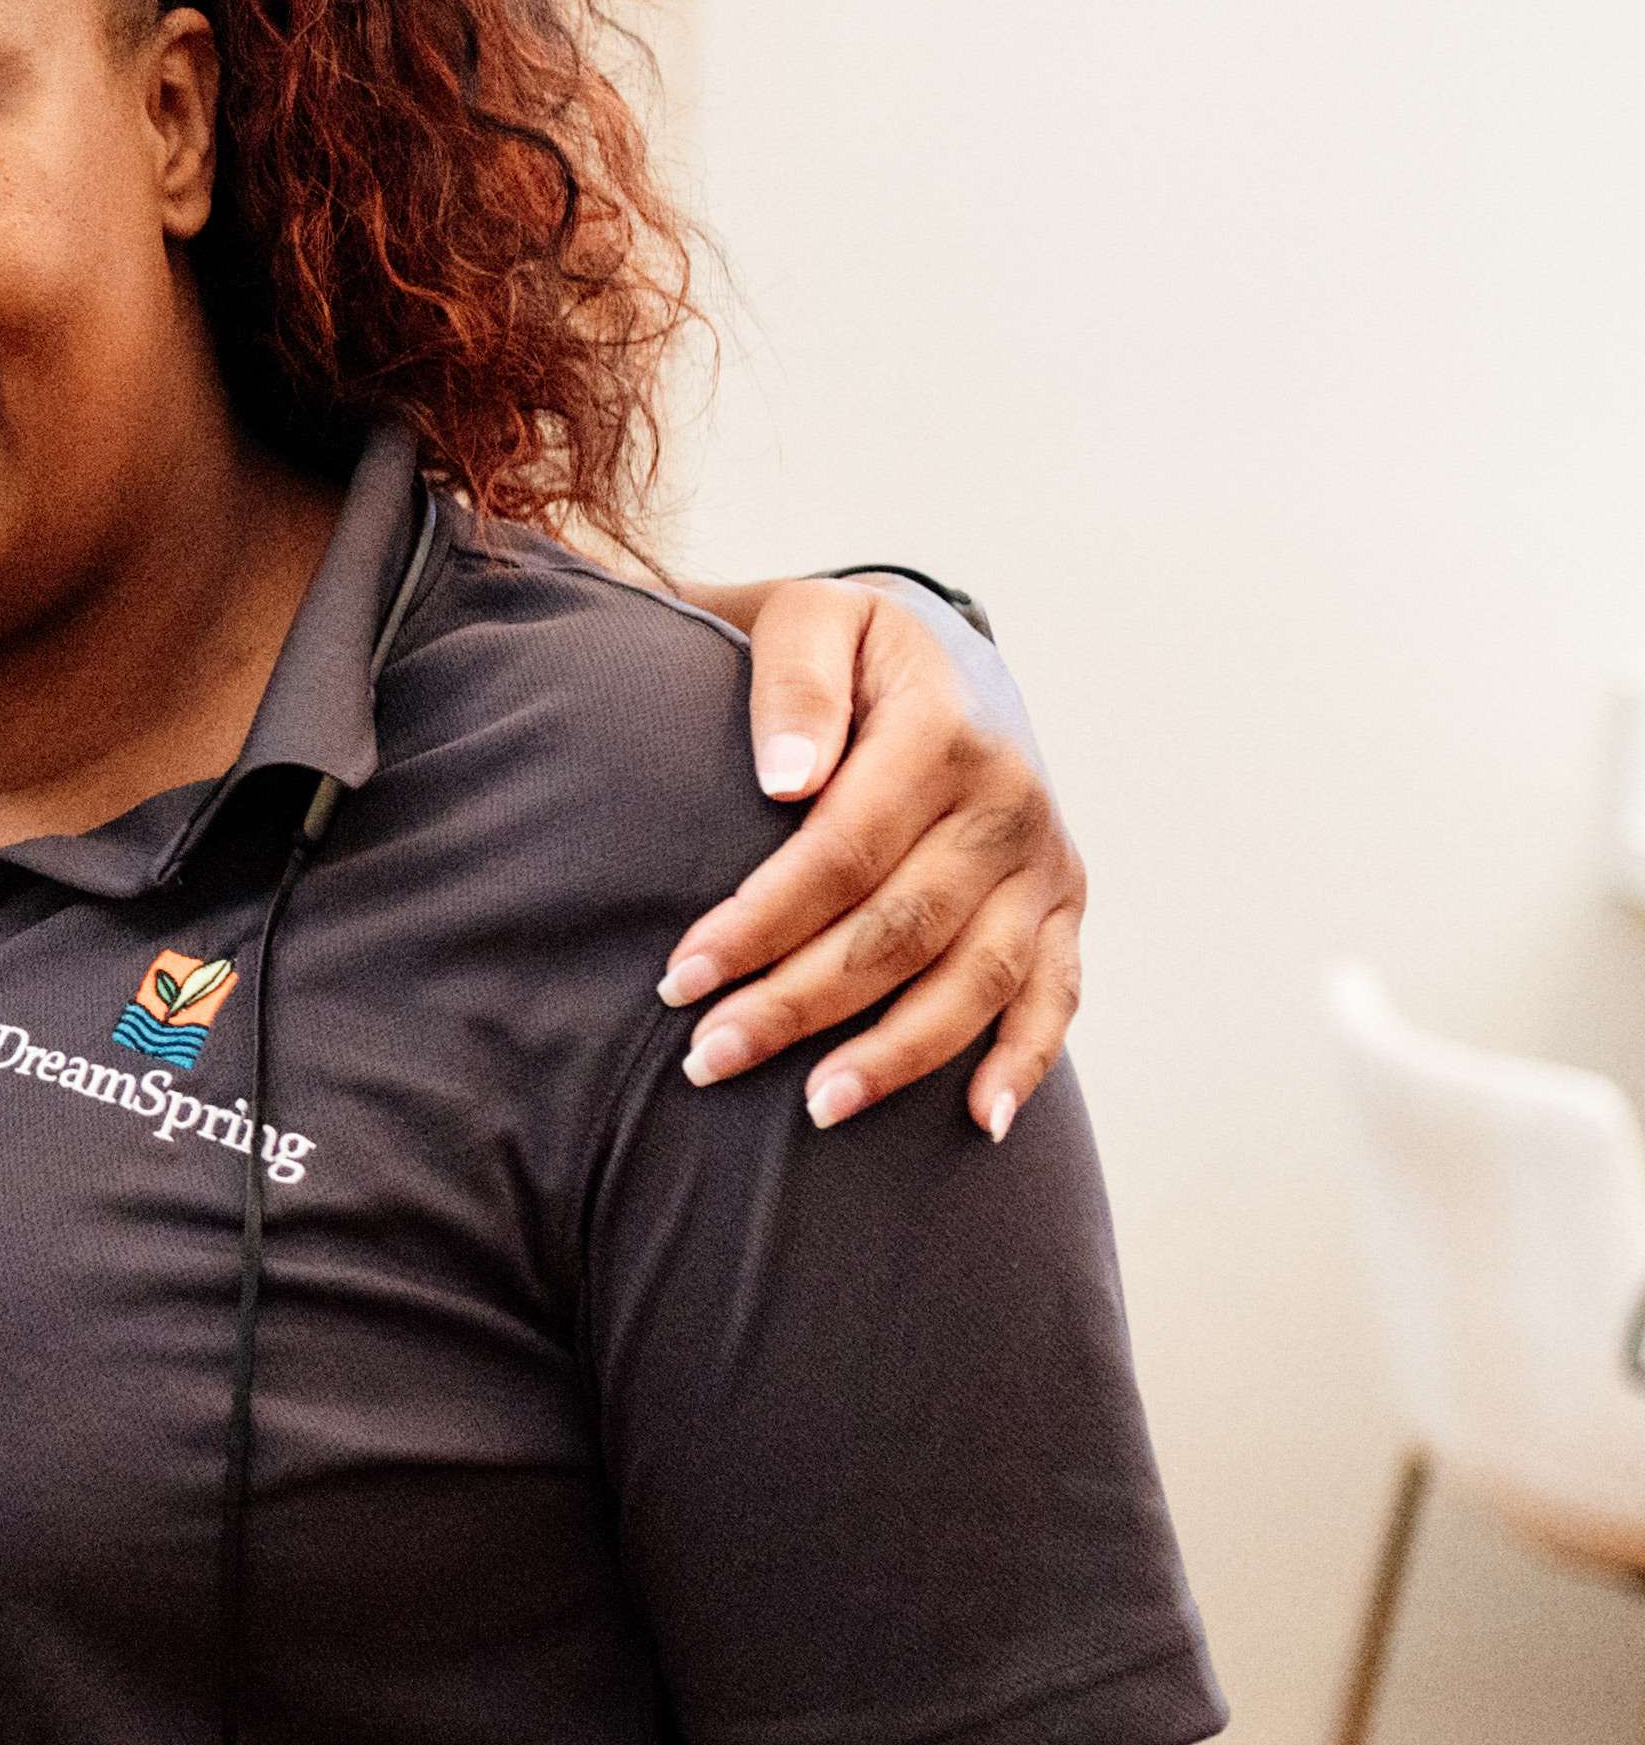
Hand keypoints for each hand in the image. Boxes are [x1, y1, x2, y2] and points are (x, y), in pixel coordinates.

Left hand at [660, 576, 1085, 1136]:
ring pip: (975, 978)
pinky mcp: (1065, 904)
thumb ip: (794, 685)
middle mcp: (1008, 802)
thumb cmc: (845, 649)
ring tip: (813, 1109)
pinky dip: (1026, 1061)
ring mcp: (1044, 862)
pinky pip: (1058, 994)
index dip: (760, 922)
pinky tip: (978, 1123)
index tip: (679, 978)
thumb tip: (788, 781)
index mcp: (942, 730)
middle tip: (707, 1060)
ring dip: (897, 1054)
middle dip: (799, 1003)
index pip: (841, 850)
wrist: (948, 653)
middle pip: (899, 927)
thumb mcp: (810, 621)